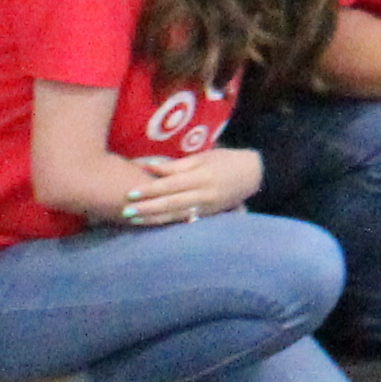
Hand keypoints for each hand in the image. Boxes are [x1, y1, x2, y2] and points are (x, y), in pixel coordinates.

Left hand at [123, 143, 259, 222]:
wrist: (255, 175)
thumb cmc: (226, 160)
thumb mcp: (203, 157)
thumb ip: (177, 165)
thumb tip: (149, 167)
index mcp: (201, 176)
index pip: (170, 185)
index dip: (150, 189)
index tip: (130, 193)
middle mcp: (203, 194)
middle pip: (170, 202)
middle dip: (147, 208)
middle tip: (125, 211)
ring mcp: (206, 207)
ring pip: (175, 215)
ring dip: (153, 218)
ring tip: (133, 220)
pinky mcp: (208, 215)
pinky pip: (184, 219)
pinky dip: (167, 222)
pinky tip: (153, 224)